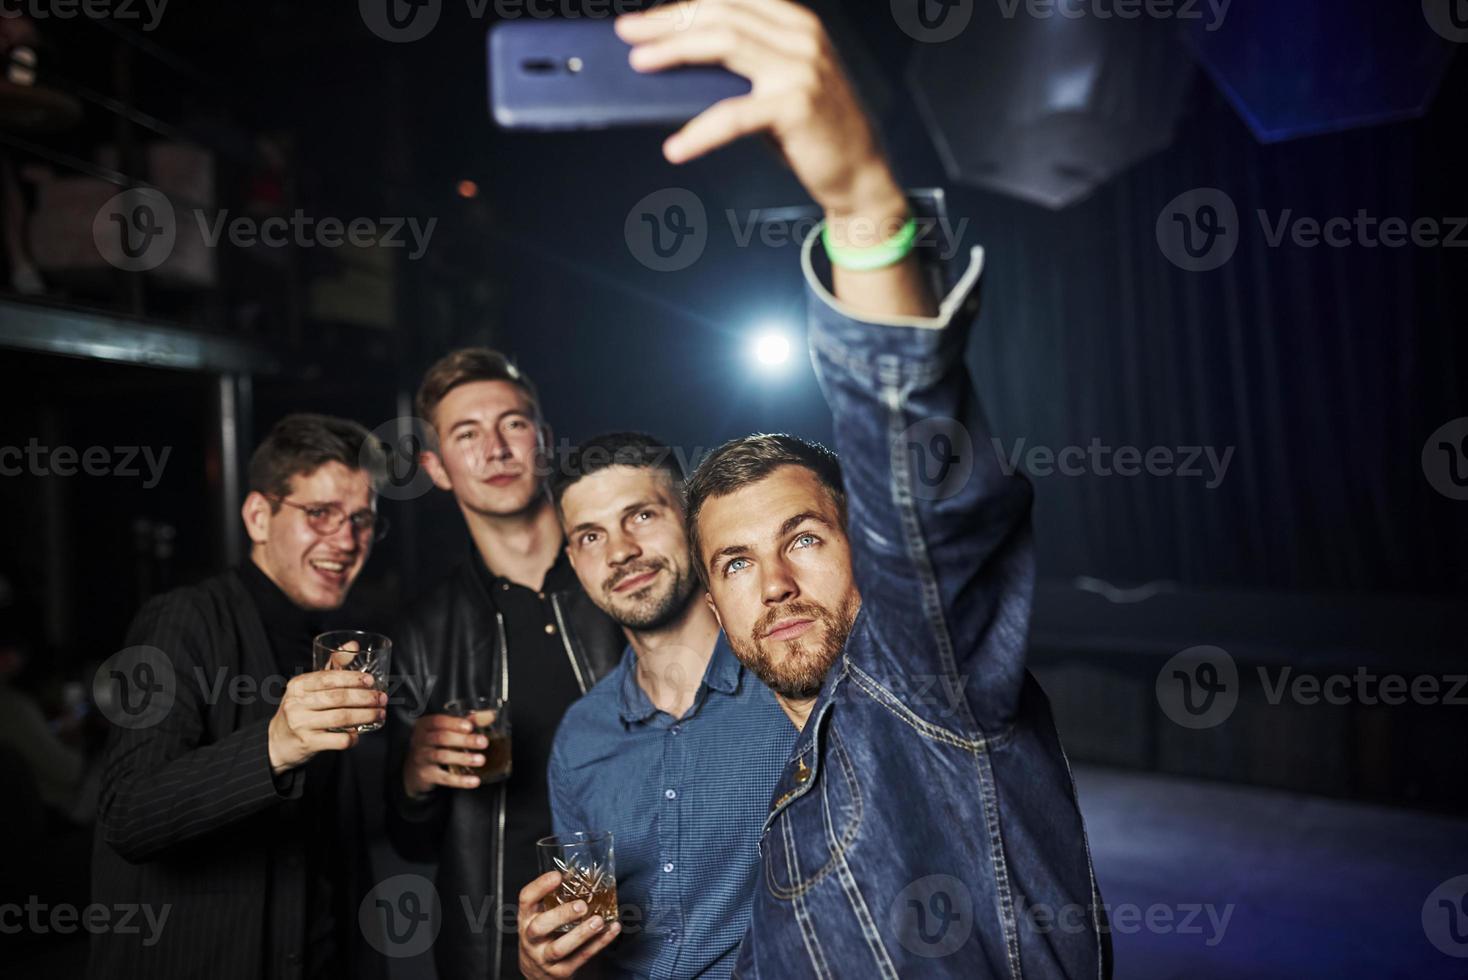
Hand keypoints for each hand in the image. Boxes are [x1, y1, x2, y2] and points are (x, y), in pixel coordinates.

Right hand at [267, 670, 384, 773]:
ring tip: (379, 713)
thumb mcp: (308, 687)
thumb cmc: (300, 709)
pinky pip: (336, 740)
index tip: (371, 680)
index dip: (352, 678)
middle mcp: (297, 703)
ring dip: (365, 715)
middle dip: (365, 698)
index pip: (328, 678)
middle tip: (382, 698)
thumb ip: (331, 667)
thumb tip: (354, 646)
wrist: (278, 741)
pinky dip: (352, 737)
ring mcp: (301, 724)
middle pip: (338, 698)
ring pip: (341, 718)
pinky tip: (359, 734)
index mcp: (299, 685)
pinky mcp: (307, 743)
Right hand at [402, 712, 491, 797]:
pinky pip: (444, 777)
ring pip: (442, 756)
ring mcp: (421, 758)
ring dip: (463, 758)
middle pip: (442, 738)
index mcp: (425, 725)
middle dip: (464, 740)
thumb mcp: (445, 730)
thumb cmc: (434, 744)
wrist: (413, 769)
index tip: (470, 727)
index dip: (454, 723)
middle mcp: (421, 740)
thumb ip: (467, 722)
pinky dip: (460, 780)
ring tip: (481, 760)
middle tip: (483, 742)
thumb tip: (490, 715)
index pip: (438, 721)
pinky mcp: (425, 775)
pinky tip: (474, 780)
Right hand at [518, 871, 620, 978]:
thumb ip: (553, 899)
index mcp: (526, 918)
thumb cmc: (542, 935)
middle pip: (540, 927)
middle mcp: (531, 939)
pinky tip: (611, 930)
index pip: (526, 900)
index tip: (557, 876)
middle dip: (561, 915)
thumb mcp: (540, 915)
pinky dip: (599, 943)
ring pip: (559, 948)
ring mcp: (544, 957)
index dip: (540, 886)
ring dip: (581, 934)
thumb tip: (579, 874)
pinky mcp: (560, 971)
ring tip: (598, 921)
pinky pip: (581, 958)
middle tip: (581, 905)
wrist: (536, 972)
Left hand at [616, 0, 905, 224]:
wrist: (859, 172)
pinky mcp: (797, 106)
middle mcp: (802, 36)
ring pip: (724, 43)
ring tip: (639, 64)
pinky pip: (735, 114)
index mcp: (796, 21)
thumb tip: (678, 60)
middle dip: (668, 22)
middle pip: (721, 13)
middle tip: (627, 34)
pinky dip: (701, 132)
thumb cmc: (811, 129)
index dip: (683, 6)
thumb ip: (743, 62)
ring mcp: (801, 68)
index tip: (644, 20)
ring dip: (675, 51)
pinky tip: (676, 148)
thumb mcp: (779, 82)